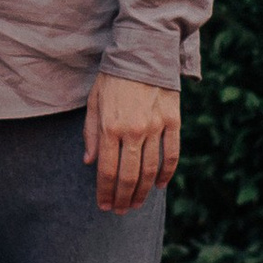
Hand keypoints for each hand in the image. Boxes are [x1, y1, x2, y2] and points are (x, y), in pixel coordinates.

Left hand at [85, 74, 181, 215]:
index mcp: (110, 126)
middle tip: (119, 211)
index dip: (105, 192)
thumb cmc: (113, 78)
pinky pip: (172, 154)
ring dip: (142, 192)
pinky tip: (159, 185)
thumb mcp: (94, 102)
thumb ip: (91, 133)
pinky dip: (167, 173)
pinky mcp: (173, 121)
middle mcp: (133, 130)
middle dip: (122, 198)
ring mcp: (155, 127)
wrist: (143, 52)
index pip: (107, 170)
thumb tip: (89, 162)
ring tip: (135, 204)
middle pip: (129, 176)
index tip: (103, 205)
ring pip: (151, 170)